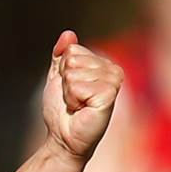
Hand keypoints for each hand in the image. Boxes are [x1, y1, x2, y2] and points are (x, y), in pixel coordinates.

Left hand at [39, 32, 124, 163]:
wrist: (64, 137)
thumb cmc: (62, 111)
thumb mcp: (57, 78)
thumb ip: (61, 56)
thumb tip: (68, 34)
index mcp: (102, 63)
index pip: (72, 50)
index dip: (62, 71)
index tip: (68, 88)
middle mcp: (112, 69)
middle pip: (72, 60)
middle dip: (64, 82)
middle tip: (73, 99)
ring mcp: (113, 81)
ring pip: (74, 73)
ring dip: (68, 93)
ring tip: (77, 105)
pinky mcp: (109, 94)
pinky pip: (78, 87)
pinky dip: (73, 100)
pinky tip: (82, 109)